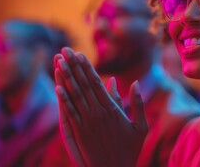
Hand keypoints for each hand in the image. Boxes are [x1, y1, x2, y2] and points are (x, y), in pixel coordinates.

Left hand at [54, 47, 147, 166]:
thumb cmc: (131, 149)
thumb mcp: (141, 126)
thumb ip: (138, 103)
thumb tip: (134, 83)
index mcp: (113, 109)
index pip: (96, 82)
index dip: (86, 67)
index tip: (80, 54)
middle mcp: (98, 113)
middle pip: (82, 84)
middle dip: (73, 66)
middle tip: (65, 50)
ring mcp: (87, 122)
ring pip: (74, 95)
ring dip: (66, 77)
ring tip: (59, 62)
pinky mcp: (78, 133)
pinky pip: (70, 111)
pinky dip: (63, 98)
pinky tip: (57, 86)